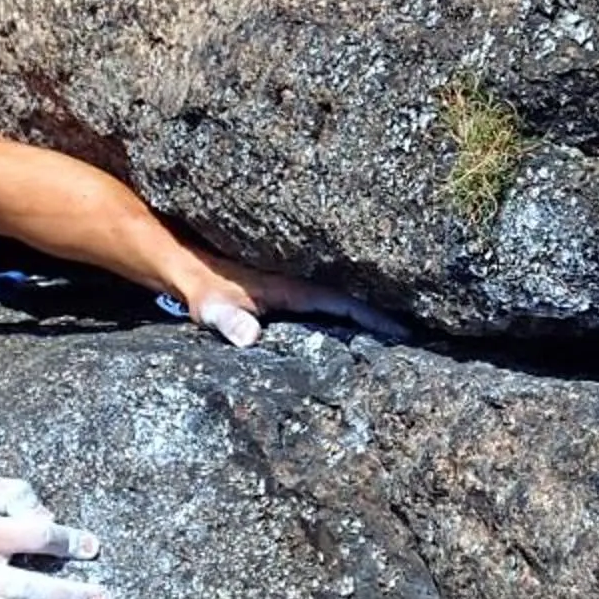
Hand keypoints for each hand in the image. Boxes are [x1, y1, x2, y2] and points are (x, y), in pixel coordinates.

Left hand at [169, 249, 408, 346]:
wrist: (181, 260)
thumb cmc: (195, 283)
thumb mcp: (206, 302)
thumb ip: (224, 316)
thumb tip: (248, 337)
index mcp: (291, 287)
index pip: (343, 302)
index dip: (376, 317)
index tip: (406, 331)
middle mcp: (298, 283)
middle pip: (351, 299)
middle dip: (384, 315)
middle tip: (418, 338)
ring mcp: (292, 286)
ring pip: (339, 299)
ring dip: (367, 314)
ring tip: (398, 338)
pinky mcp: (282, 293)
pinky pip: (323, 305)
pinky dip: (344, 315)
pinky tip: (353, 333)